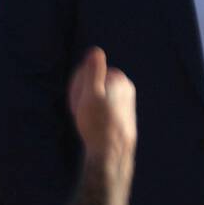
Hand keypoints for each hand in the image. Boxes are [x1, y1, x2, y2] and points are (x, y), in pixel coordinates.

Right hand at [68, 47, 135, 168]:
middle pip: (95, 86)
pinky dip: (95, 117)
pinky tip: (90, 129)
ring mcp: (126, 104)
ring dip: (87, 107)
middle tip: (78, 112)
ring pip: (98, 100)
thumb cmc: (98, 123)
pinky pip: (103, 112)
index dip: (79, 83)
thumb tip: (96, 50)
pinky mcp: (123, 118)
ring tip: (83, 121)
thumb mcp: (90, 94)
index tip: (76, 98)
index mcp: (120, 80)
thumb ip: (93, 71)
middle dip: (83, 95)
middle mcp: (126, 90)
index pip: (92, 72)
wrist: (111, 154)